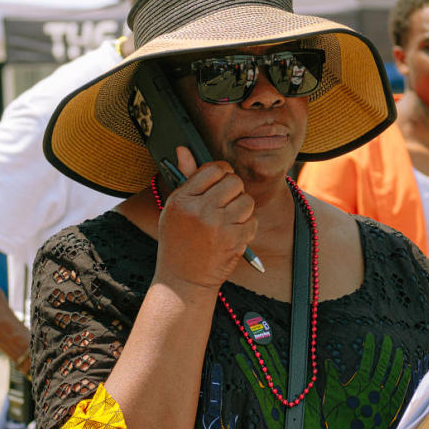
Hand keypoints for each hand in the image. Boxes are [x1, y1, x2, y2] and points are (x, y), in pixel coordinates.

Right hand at [153, 146, 256, 291]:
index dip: (222, 173)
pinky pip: (252, 221)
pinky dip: (247, 227)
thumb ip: (185, 178)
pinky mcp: (234, 241)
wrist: (183, 279)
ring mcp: (218, 226)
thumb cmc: (178, 240)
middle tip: (226, 203)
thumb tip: (184, 148)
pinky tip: (233, 234)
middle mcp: (200, 210)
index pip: (213, 169)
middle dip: (234, 190)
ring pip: (246, 200)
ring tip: (229, 219)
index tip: (222, 181)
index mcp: (182, 199)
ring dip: (242, 209)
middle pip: (234, 182)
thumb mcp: (175, 209)